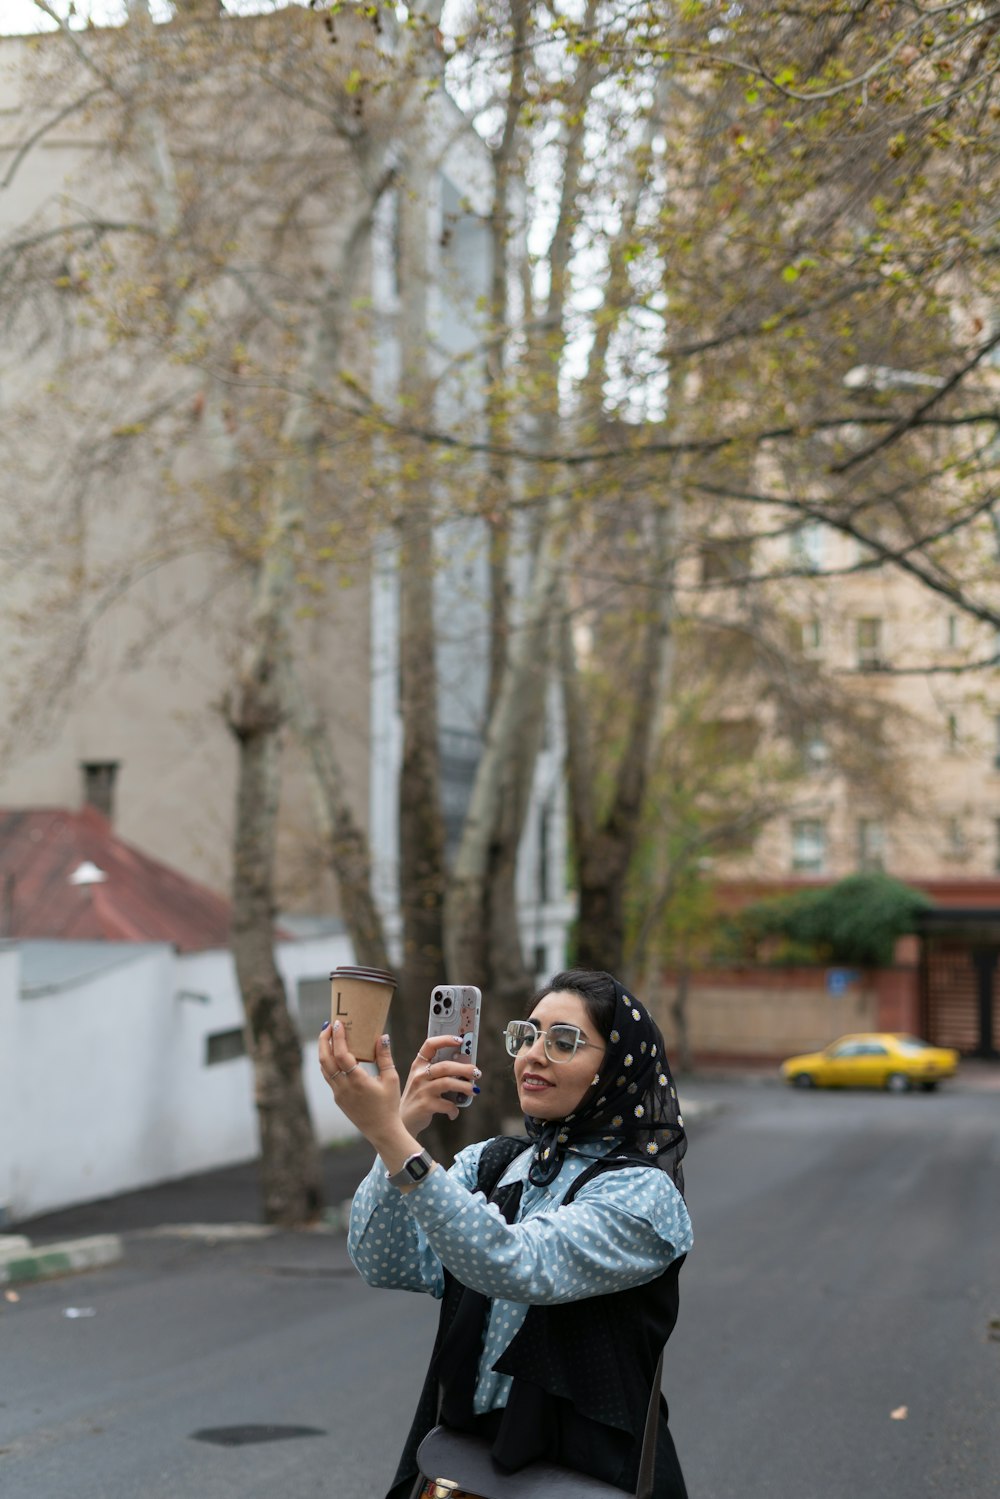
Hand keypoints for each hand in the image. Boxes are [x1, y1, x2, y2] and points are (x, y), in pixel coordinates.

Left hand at [318, 1021, 403, 1145]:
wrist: (382, 1131)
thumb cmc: (389, 1105)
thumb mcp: (391, 1079)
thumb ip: (385, 1057)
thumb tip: (382, 1036)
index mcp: (358, 1081)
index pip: (341, 1055)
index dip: (338, 1037)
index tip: (338, 1023)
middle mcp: (344, 1087)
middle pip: (325, 1059)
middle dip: (325, 1040)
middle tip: (329, 1025)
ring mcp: (338, 1094)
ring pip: (324, 1068)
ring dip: (324, 1050)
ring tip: (330, 1036)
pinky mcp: (338, 1098)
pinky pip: (328, 1076)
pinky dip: (328, 1062)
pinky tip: (335, 1055)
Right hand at [400, 1034, 481, 1132]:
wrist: (403, 1120)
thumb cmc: (419, 1097)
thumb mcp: (423, 1080)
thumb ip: (439, 1072)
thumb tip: (466, 1068)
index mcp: (418, 1065)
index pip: (430, 1045)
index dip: (446, 1040)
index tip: (460, 1040)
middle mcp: (419, 1075)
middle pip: (445, 1066)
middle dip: (464, 1068)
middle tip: (477, 1072)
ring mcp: (421, 1090)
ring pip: (448, 1083)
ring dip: (464, 1086)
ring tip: (474, 1090)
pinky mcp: (425, 1105)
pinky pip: (447, 1104)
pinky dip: (454, 1109)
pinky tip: (454, 1112)